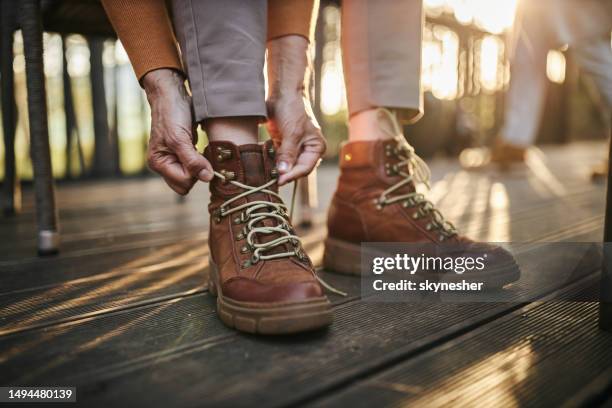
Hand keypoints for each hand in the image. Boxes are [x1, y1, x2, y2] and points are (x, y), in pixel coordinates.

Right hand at [143, 69, 212, 194]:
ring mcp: (173, 159)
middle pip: (187, 185)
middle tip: (198, 151)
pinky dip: (200, 159)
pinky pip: (195, 166)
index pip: (183, 184)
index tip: (197, 154)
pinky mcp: (182, 153)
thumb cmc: (172, 113)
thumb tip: (206, 178)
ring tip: (197, 147)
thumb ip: (192, 160)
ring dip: (200, 164)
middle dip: (196, 171)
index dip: (194, 172)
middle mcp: (164, 164)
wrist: (172, 95)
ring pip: (192, 177)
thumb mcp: (180, 138)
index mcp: (158, 163)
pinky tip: (198, 147)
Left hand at [266, 94, 324, 185]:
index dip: (292, 175)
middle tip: (271, 179)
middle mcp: (307, 150)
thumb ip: (288, 153)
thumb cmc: (293, 109)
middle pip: (295, 169)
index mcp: (316, 148)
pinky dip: (272, 162)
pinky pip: (278, 158)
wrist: (282, 92)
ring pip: (286, 165)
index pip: (305, 168)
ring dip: (277, 169)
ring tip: (266, 174)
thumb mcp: (292, 132)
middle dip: (284, 173)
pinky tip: (264, 164)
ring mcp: (294, 148)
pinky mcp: (283, 145)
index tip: (280, 180)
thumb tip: (284, 172)